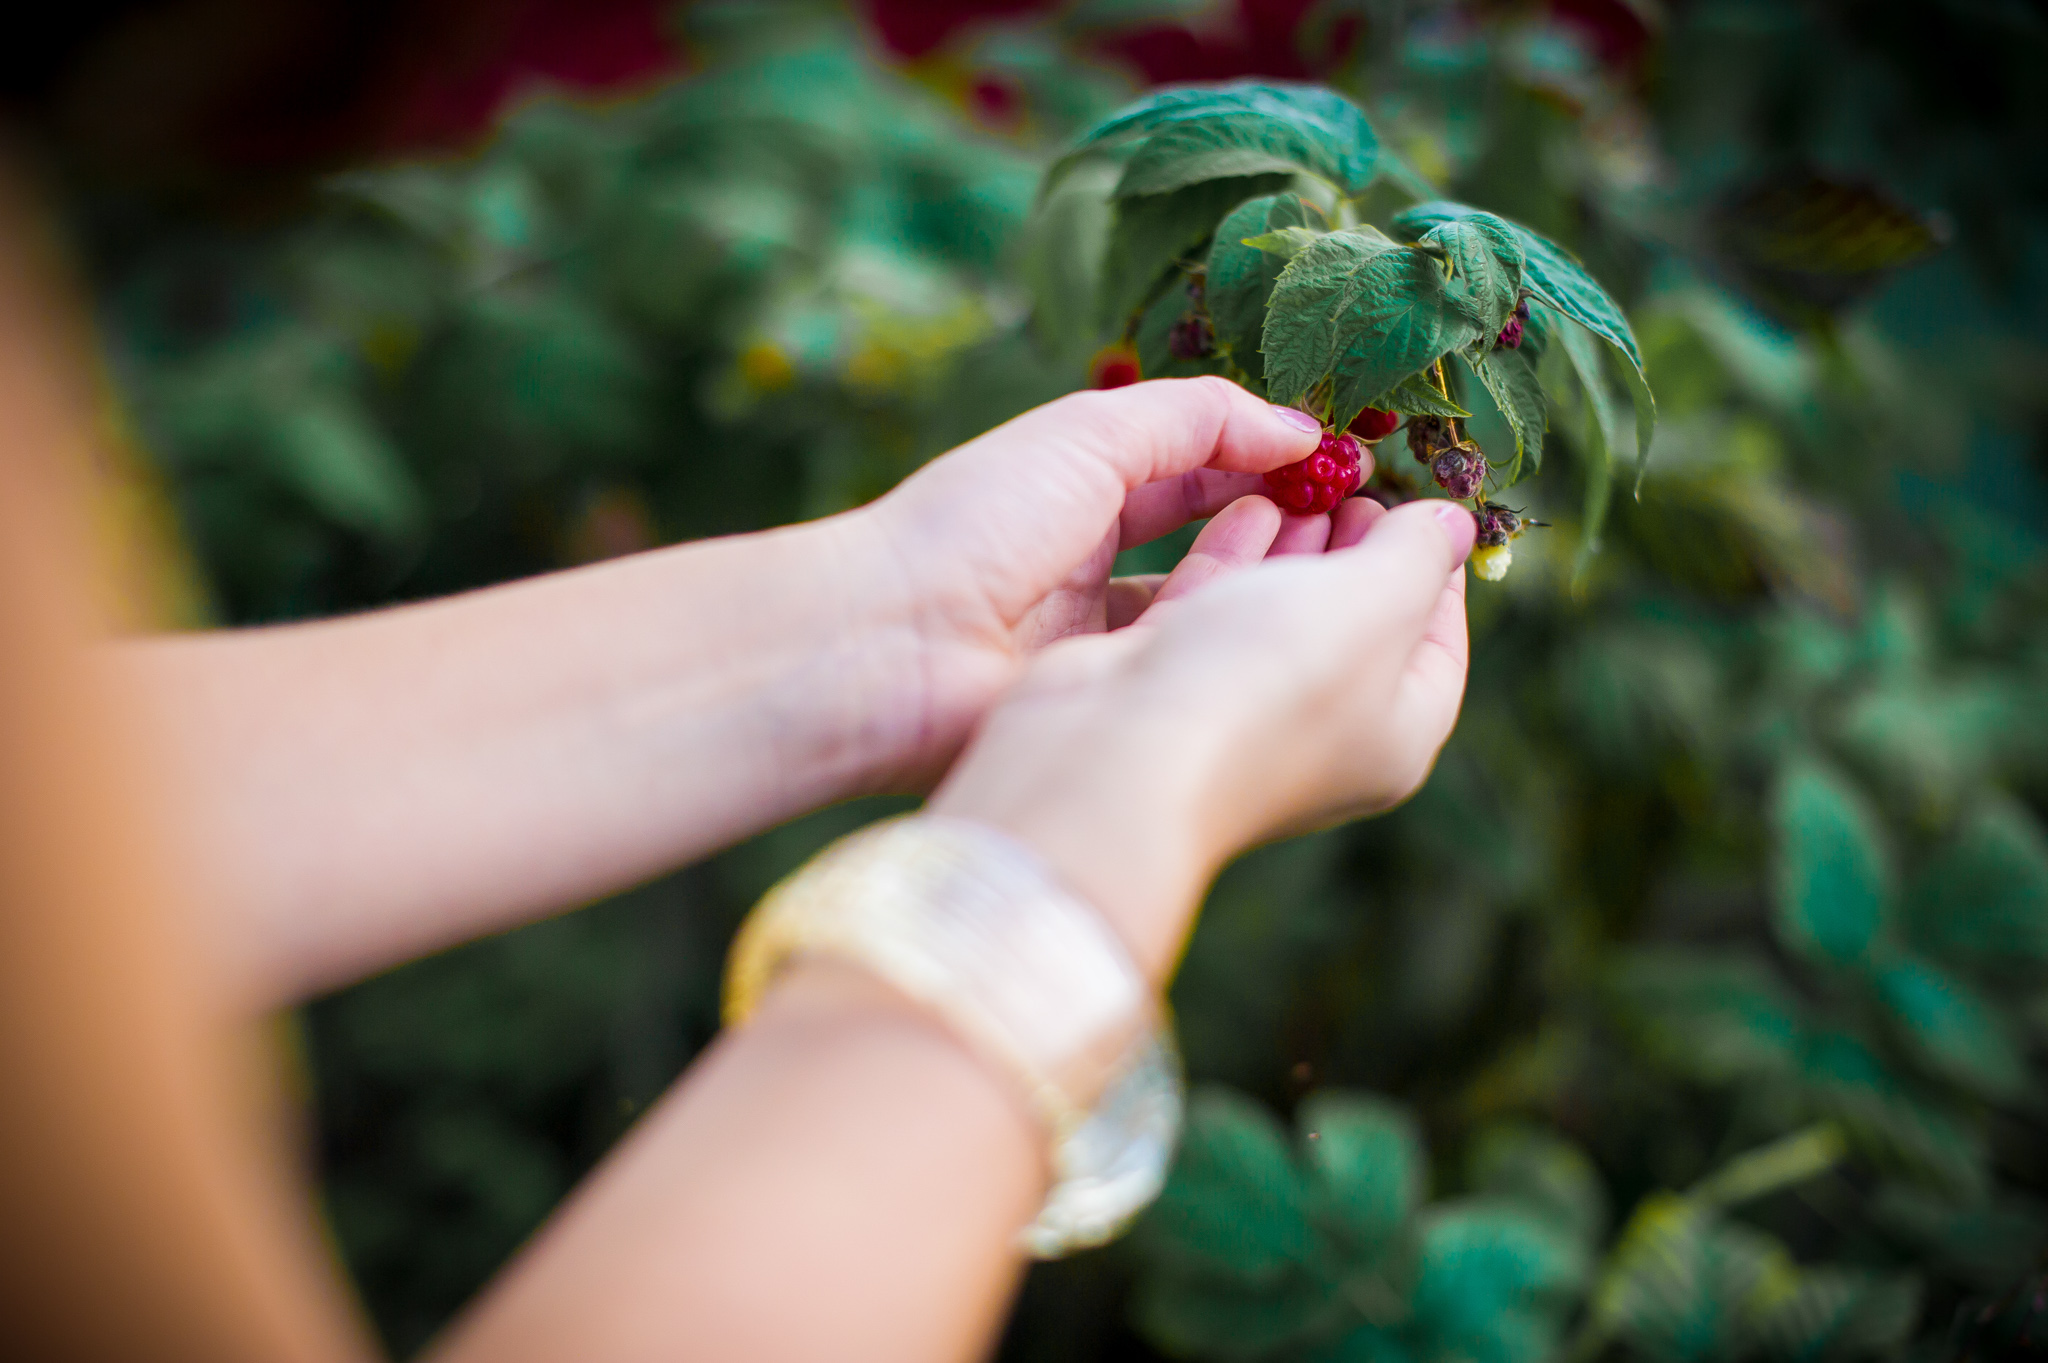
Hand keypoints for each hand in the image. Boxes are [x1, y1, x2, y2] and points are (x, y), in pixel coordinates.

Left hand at [838, 377, 1332, 787]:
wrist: (891, 647)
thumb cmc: (976, 523)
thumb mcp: (1091, 437)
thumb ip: (1196, 420)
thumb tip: (1296, 429)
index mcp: (1072, 497)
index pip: (1189, 476)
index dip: (1263, 466)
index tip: (1342, 460)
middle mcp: (1088, 574)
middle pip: (1206, 548)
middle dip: (1284, 531)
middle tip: (1369, 517)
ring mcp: (1098, 649)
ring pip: (1206, 613)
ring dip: (1271, 584)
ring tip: (1350, 557)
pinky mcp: (1107, 711)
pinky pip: (1186, 670)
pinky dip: (1234, 639)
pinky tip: (1294, 615)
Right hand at [927, 492, 1474, 980]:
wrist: (1122, 749)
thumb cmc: (1270, 678)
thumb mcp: (1374, 601)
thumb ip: (1418, 554)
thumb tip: (1453, 525)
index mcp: (1396, 734)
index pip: (1439, 642)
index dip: (1436, 564)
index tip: (1419, 500)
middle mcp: (1325, 733)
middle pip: (1359, 624)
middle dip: (1359, 547)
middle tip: (1355, 483)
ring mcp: (1242, 710)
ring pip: (1283, 614)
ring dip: (1297, 547)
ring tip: (1306, 482)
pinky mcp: (1173, 684)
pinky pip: (1218, 611)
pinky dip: (1237, 559)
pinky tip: (1246, 505)